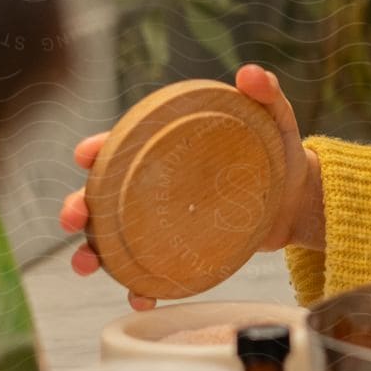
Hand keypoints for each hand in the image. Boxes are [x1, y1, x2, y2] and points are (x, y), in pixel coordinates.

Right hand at [58, 64, 317, 308]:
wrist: (297, 199)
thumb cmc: (276, 152)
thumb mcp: (275, 121)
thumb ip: (265, 96)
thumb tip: (252, 73)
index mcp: (164, 149)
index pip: (120, 145)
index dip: (96, 148)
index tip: (84, 153)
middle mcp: (152, 187)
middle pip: (102, 195)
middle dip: (78, 205)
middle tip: (73, 217)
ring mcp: (161, 223)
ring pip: (112, 239)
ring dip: (90, 253)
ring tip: (85, 266)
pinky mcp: (178, 254)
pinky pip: (149, 274)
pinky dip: (139, 289)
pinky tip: (140, 298)